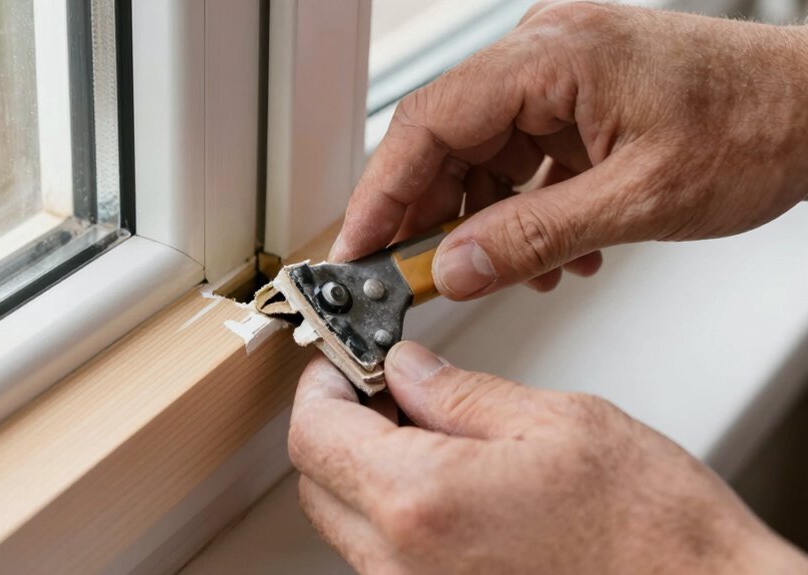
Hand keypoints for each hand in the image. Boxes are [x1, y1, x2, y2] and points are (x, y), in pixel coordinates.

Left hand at [289, 343, 807, 573]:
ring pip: (346, 518)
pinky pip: (383, 555)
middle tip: (389, 387)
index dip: (322, 382)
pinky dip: (395, 508)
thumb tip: (404, 368)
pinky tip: (448, 479)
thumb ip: (459, 393)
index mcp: (423, 501)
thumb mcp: (556, 422)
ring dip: (366, 466)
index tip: (346, 360)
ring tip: (429, 429)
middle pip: (318, 479)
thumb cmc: (652, 530)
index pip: (313, 432)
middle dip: (339, 422)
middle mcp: (402, 563)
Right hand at [331, 1, 807, 298]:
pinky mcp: (573, 97)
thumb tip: (455, 269)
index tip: (357, 247)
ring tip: (512, 273)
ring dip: (484, 220)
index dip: (382, 192)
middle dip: (429, 214)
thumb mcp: (638, 200)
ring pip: (480, 154)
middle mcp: (543, 52)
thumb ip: (534, 237)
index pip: (430, 122)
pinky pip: (518, 156)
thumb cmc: (758, 127)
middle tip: (416, 276)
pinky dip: (522, 208)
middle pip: (444, 138)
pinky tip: (554, 251)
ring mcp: (557, 73)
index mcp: (552, 55)